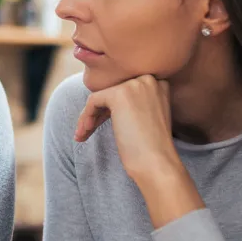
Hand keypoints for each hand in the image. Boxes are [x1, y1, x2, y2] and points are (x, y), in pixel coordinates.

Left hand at [75, 75, 204, 228]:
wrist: (157, 162)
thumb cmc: (152, 149)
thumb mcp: (147, 117)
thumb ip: (134, 104)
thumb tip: (104, 100)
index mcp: (159, 83)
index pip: (125, 90)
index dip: (111, 108)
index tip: (102, 125)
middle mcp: (148, 78)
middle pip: (112, 91)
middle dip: (98, 112)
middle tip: (87, 131)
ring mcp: (135, 84)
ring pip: (101, 96)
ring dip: (88, 116)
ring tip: (83, 135)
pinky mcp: (119, 94)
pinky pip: (93, 101)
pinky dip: (85, 117)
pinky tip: (84, 133)